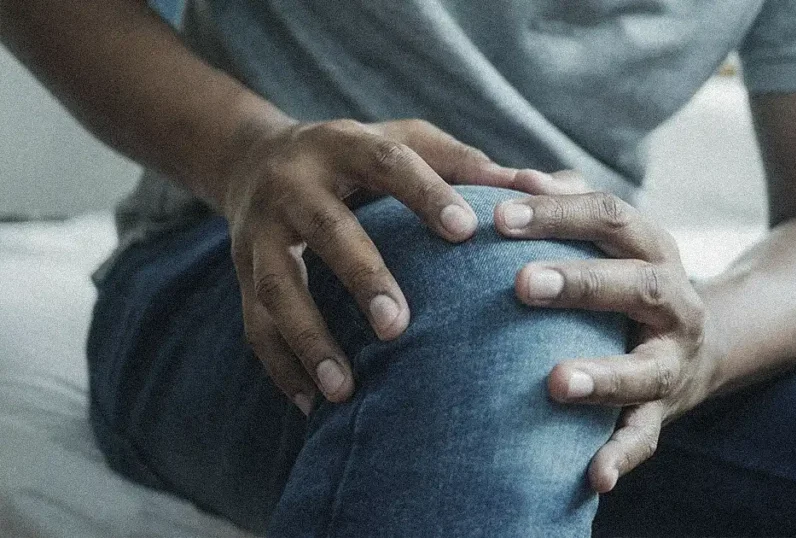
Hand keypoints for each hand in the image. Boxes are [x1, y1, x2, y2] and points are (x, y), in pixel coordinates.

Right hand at [222, 118, 570, 414]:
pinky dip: (282, 367)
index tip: (466, 231)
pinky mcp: (241, 273)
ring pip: (278, 287)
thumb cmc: (359, 159)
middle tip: (399, 326)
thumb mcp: (405, 144)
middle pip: (326, 229)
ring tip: (343, 390)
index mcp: (344, 145)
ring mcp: (260, 231)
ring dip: (309, 339)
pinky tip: (313, 405)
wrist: (256, 160)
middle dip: (361, 276)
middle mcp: (295, 184)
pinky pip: (253, 325)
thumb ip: (467, 165)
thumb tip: (547, 187)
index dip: (426, 193)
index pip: (388, 162)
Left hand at [494, 188, 719, 492]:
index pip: (609, 217)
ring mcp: (673, 359)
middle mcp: (674, 299)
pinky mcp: (666, 409)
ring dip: (603, 375)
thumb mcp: (614, 238)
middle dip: (581, 283)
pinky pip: (646, 436)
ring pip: (646, 367)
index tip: (499, 216)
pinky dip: (621, 456)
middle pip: (636, 284)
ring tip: (555, 383)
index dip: (558, 213)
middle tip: (521, 284)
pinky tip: (593, 476)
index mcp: (652, 248)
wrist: (706, 342)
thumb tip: (517, 177)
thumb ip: (567, 205)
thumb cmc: (630, 279)